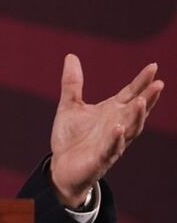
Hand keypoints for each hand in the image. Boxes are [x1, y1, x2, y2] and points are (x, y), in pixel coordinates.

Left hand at [50, 54, 163, 206]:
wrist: (62, 167)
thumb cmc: (71, 137)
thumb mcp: (70, 105)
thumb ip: (72, 83)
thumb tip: (71, 55)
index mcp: (111, 112)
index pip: (131, 94)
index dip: (142, 82)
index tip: (153, 66)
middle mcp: (116, 125)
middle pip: (136, 110)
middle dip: (148, 98)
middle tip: (159, 84)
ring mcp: (112, 142)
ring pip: (130, 129)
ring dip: (136, 116)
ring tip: (142, 101)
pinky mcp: (101, 158)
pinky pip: (111, 148)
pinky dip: (116, 138)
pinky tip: (118, 128)